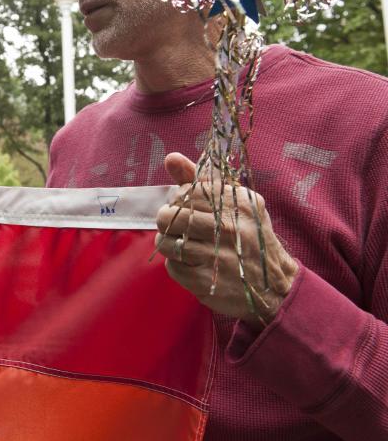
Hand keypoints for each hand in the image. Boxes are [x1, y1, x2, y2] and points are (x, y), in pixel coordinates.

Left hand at [154, 152, 297, 326]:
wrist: (277, 286)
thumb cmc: (249, 238)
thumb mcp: (235, 204)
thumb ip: (200, 179)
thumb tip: (171, 158)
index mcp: (237, 203)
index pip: (186, 192)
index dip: (179, 200)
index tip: (188, 209)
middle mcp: (229, 228)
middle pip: (169, 216)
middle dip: (167, 222)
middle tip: (179, 228)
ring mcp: (218, 256)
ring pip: (166, 242)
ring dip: (168, 244)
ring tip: (183, 245)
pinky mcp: (207, 281)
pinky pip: (171, 266)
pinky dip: (176, 265)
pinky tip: (192, 264)